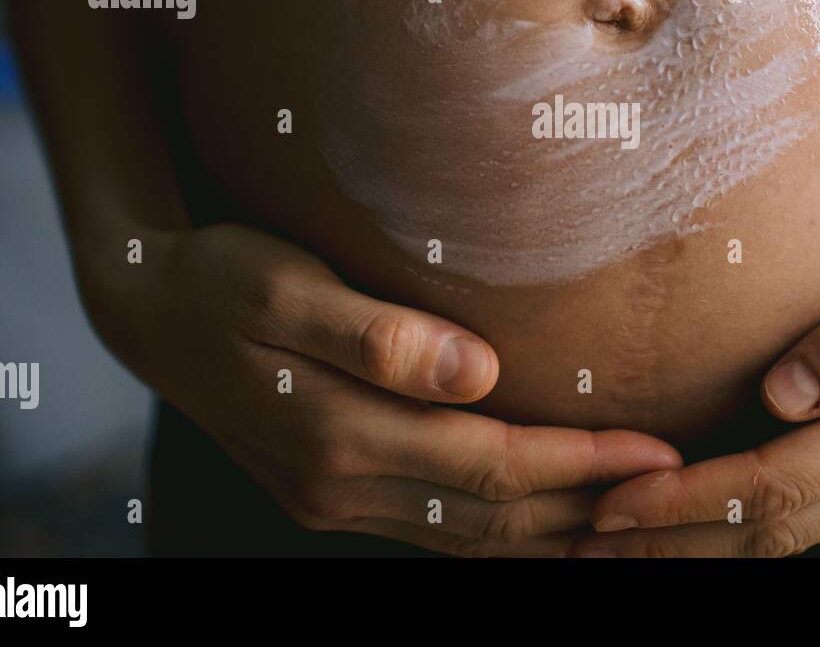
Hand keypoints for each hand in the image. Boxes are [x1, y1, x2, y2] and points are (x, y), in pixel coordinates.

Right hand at [81, 223, 681, 555]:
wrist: (144, 309)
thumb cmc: (221, 278)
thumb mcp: (284, 286)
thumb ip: (377, 334)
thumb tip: (477, 371)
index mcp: (339, 433)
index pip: (491, 466)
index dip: (579, 464)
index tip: (658, 452)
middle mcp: (340, 485)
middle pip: (492, 518)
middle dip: (587, 508)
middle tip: (674, 493)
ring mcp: (333, 501)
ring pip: (468, 540)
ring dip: (553, 533)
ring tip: (631, 516)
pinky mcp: (330, 494)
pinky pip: (438, 532)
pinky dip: (501, 533)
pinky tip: (543, 520)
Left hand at [573, 205, 819, 555]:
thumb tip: (781, 395)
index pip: (775, 486)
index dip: (687, 503)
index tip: (610, 506)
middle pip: (773, 532)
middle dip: (676, 546)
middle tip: (583, 548)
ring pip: (791, 537)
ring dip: (704, 548)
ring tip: (623, 550)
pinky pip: (812, 514)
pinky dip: (747, 527)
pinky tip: (699, 522)